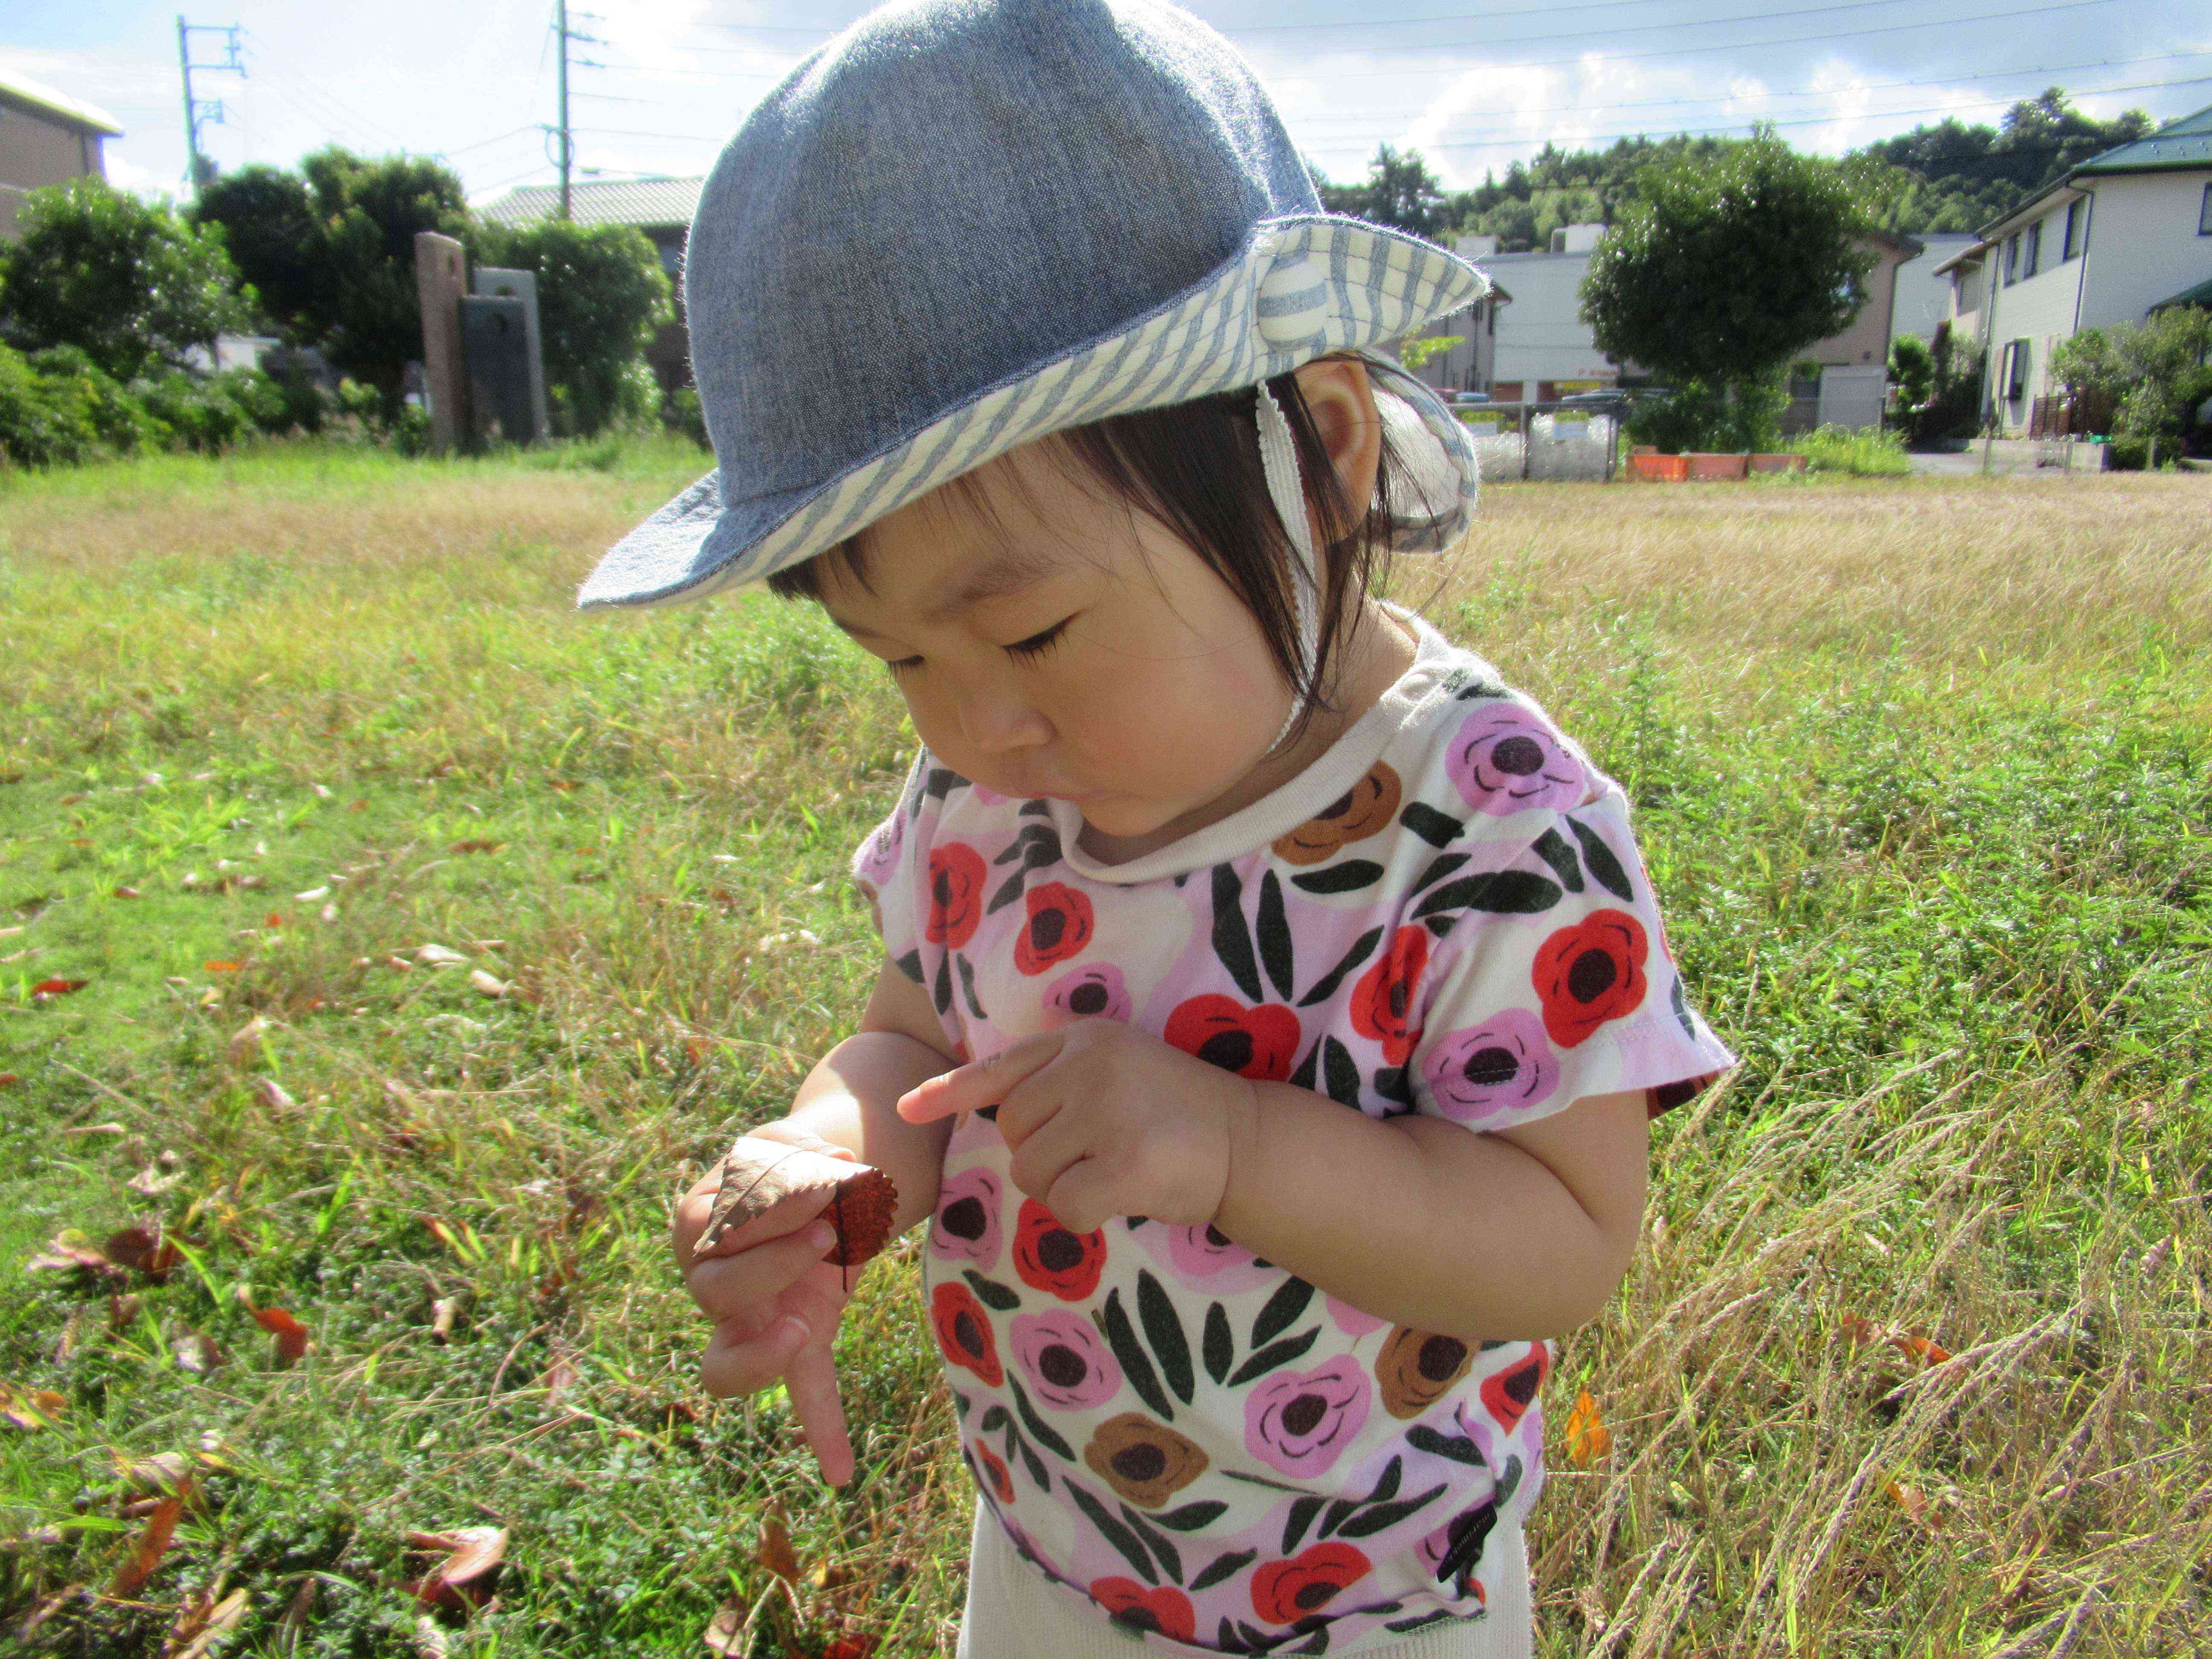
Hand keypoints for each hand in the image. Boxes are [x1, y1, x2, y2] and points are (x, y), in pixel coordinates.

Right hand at [672, 1126, 861, 1485]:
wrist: (824, 1177)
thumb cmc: (796, 1159)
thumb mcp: (790, 1144)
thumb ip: (801, 1153)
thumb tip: (843, 1166)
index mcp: (700, 1226)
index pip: (711, 1229)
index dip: (769, 1211)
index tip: (823, 1182)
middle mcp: (713, 1282)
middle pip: (716, 1293)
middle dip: (772, 1264)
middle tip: (826, 1236)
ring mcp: (750, 1322)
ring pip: (727, 1362)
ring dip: (766, 1354)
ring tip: (805, 1328)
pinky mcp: (797, 1339)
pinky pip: (803, 1391)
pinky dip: (825, 1429)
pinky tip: (843, 1471)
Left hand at [895, 1019, 1252, 1236]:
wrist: (1250, 1140)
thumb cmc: (1177, 1113)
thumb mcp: (1117, 1071)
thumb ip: (1060, 1081)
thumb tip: (989, 1115)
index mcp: (1084, 1038)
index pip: (1001, 1065)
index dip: (949, 1089)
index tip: (905, 1107)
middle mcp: (1089, 1064)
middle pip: (1012, 1131)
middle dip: (1043, 1154)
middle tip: (1098, 1153)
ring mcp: (1108, 1110)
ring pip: (1032, 1172)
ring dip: (1064, 1186)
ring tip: (1115, 1169)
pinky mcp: (1126, 1161)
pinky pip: (1063, 1205)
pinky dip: (1084, 1215)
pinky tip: (1123, 1196)